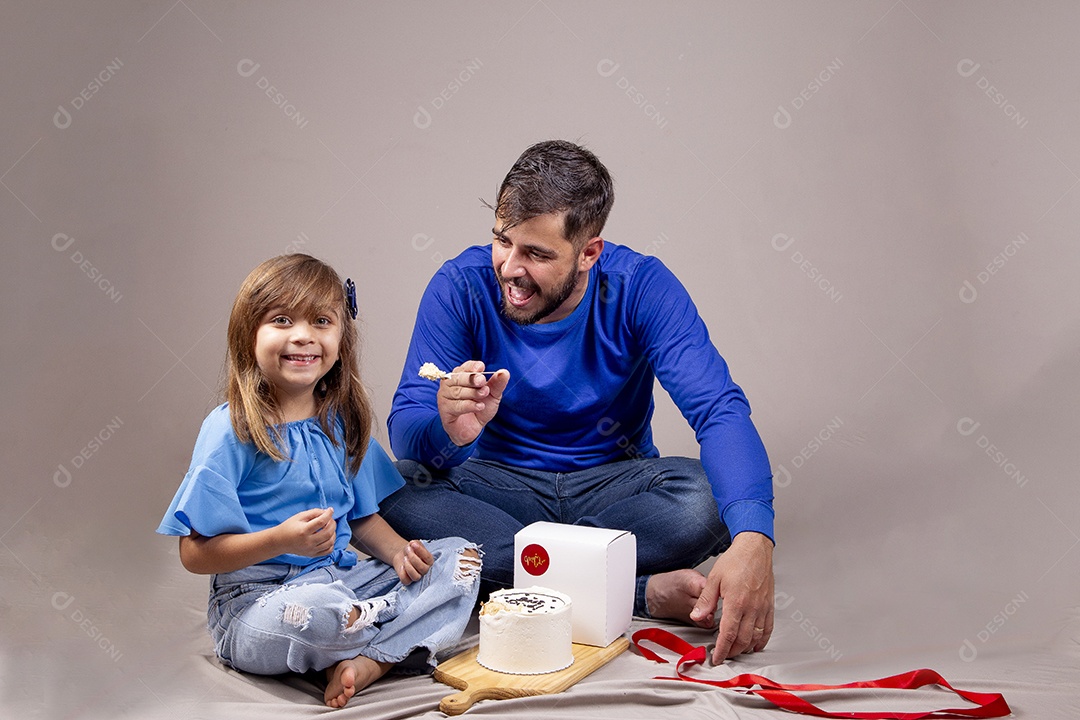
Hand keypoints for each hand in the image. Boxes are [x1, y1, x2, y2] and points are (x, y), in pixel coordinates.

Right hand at [275, 507, 336, 557]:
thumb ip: (314, 512)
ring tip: (330, 527)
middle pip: (328, 532)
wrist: (280, 541)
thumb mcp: (299, 516)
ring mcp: (311, 550)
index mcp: (304, 531)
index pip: (321, 522)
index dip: (328, 514)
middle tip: (330, 519)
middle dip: (333, 523)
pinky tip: (328, 537)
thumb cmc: (289, 527)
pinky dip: (332, 543)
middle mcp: (308, 542)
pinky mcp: (312, 555)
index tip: (330, 510)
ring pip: (330, 542)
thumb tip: (326, 512)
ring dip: (334, 533)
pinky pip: (328, 551)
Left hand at [393, 539, 433, 584]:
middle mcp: (425, 570)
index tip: (412, 544)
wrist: (402, 555)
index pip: (428, 558)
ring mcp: (417, 576)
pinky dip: (403, 573)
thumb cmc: (411, 550)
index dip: (420, 550)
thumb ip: (416, 543)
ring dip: (409, 567)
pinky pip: (406, 581)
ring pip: (416, 577)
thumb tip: (413, 544)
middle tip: (407, 551)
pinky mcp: (408, 580)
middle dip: (413, 558)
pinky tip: (401, 566)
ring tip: (405, 558)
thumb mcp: (415, 544)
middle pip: (423, 568)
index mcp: (429, 561)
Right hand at [437, 361, 510, 445]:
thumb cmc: (480, 408)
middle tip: (483, 381)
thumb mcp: (492, 395)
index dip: (471, 367)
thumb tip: (504, 372)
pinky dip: (469, 405)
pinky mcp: (445, 411)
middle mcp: (450, 385)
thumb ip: (497, 384)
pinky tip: (480, 406)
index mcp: (460, 377)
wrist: (472, 429)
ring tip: (485, 394)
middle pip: (458, 378)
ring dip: (472, 392)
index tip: (481, 367)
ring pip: (457, 392)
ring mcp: (445, 398)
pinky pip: (456, 406)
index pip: (464, 368)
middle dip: (471, 379)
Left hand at [691, 531, 774, 662]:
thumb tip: (696, 616)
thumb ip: (706, 600)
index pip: (728, 634)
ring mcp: (763, 608)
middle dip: (732, 652)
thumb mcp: (714, 579)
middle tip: (724, 655)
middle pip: (742, 640)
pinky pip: (767, 629)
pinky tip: (756, 644)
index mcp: (736, 602)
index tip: (716, 657)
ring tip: (736, 652)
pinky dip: (762, 640)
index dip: (722, 650)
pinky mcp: (769, 606)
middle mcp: (752, 608)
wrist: (755, 549)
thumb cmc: (736, 560)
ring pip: (756, 637)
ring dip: (746, 648)